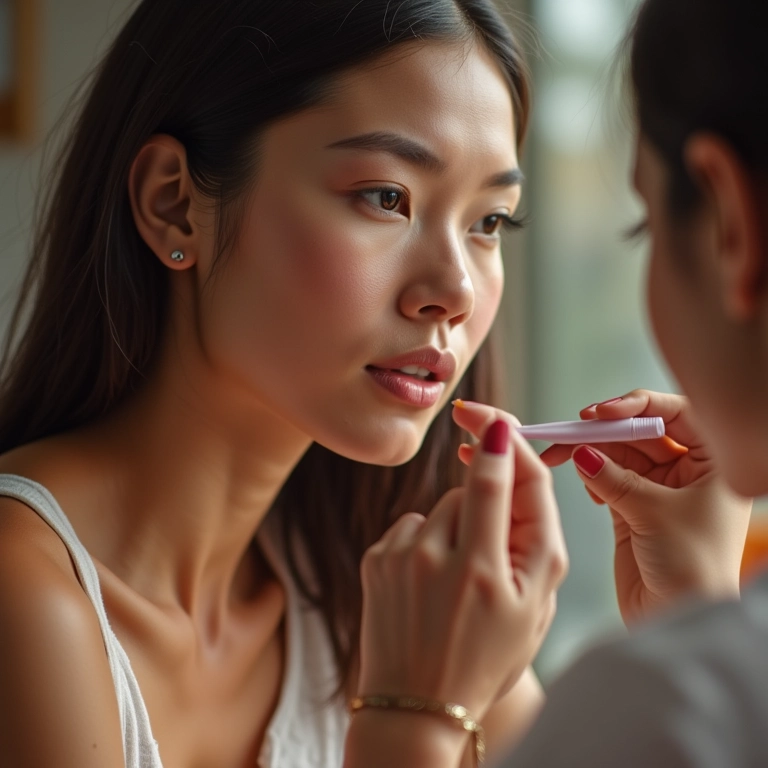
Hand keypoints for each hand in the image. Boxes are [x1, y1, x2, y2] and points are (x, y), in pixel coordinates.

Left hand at [357, 418, 567, 721]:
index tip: (496, 423)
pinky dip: (425, 542)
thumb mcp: (535, 609)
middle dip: (486, 504)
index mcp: (482, 573)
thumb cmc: (486, 658)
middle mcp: (434, 559)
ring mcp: (398, 557)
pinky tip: (427, 585)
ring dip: (454, 527)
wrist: (416, 707)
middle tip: (490, 551)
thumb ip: (539, 536)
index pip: (493, 484)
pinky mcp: (375, 558)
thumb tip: (515, 463)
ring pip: (439, 507)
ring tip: (456, 580)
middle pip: (468, 491)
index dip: (499, 445)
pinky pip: (412, 525)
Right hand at [540, 390, 751, 624]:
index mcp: (714, 463)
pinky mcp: (634, 510)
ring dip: (592, 453)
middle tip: (570, 432)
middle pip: (641, 432)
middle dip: (605, 431)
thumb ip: (613, 477)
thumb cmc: (692, 567)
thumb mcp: (653, 511)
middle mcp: (689, 472)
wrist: (680, 622)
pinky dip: (593, 477)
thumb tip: (580, 452)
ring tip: (566, 457)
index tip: (601, 413)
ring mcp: (660, 491)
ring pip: (620, 455)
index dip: (637, 406)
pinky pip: (608, 479)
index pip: (676, 413)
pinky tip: (588, 485)